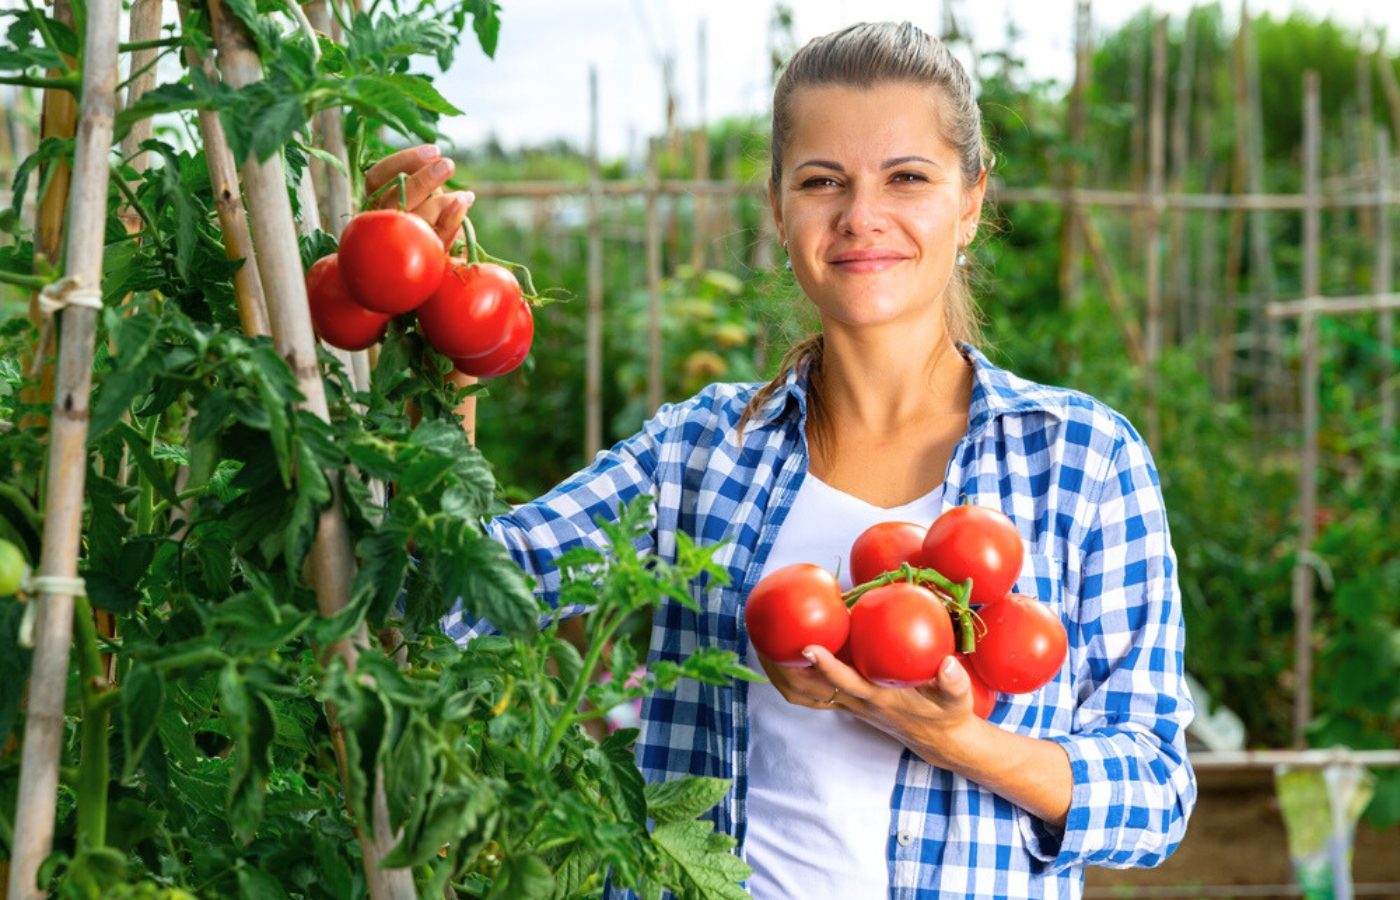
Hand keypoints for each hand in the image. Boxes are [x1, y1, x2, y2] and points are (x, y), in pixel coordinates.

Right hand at [364, 144, 474, 248]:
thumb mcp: (426, 194)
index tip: (433, 151)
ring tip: (464, 195)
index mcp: (377, 201)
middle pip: (392, 199)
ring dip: (441, 203)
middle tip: (448, 165)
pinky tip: (464, 202)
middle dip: (422, 180)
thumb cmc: (431, 217)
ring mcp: (398, 244)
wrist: (439, 258)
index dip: (401, 162)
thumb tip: (436, 160)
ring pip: (411, 222)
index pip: (376, 179)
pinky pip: (435, 239)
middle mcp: (381, 222)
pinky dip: (451, 220)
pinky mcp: (421, 259)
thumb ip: (423, 178)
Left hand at [757, 645, 978, 753]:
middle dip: (782, 669)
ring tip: (759, 642)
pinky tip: (780, 653)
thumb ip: (953, 683)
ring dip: (777, 672)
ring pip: (801, 694)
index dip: (826, 667)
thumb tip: (947, 664)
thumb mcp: (956, 699)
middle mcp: (855, 703)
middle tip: (763, 638)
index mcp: (878, 698)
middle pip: (807, 692)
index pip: (846, 684)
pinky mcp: (845, 701)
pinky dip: (789, 675)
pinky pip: (807, 692)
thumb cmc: (946, 714)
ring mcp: (847, 704)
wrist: (939, 739)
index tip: (808, 647)